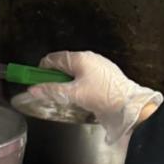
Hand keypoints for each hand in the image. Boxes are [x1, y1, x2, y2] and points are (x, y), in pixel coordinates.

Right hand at [25, 51, 161, 143]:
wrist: (130, 105)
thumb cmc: (103, 96)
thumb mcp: (73, 94)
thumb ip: (52, 90)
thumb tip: (33, 89)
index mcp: (80, 58)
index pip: (53, 58)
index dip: (42, 70)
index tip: (36, 81)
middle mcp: (89, 58)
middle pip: (64, 64)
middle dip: (55, 77)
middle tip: (51, 92)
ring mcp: (99, 65)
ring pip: (75, 71)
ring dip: (67, 82)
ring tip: (66, 97)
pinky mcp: (105, 75)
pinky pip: (86, 76)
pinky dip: (79, 84)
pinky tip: (81, 96)